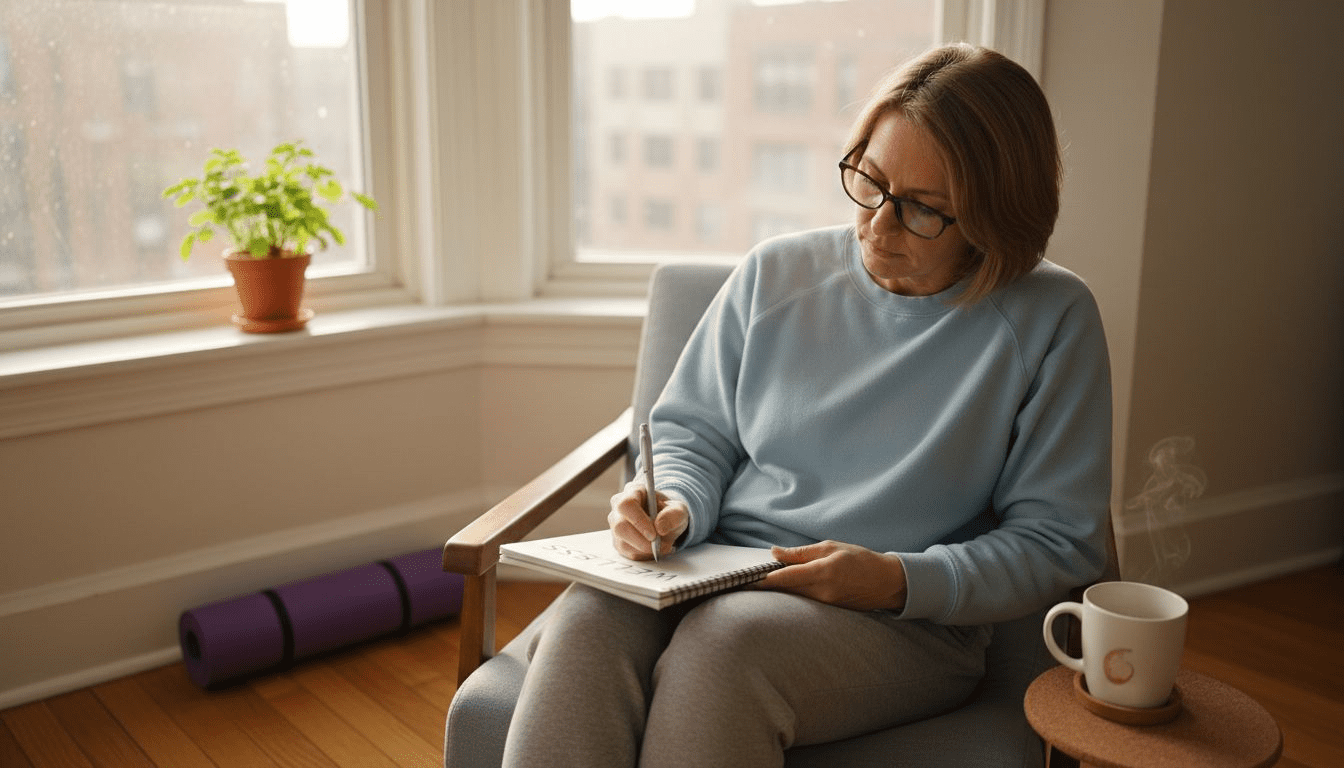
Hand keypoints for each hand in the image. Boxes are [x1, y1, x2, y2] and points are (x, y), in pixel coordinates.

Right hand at [607, 479, 688, 560]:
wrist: (666, 521)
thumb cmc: (669, 512)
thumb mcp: (679, 510)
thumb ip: (673, 515)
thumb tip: (660, 528)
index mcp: (633, 492)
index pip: (626, 505)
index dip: (638, 521)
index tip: (654, 534)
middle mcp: (619, 508)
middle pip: (620, 526)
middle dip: (641, 541)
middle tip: (660, 546)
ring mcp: (616, 525)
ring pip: (622, 542)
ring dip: (644, 549)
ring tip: (662, 547)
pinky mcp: (618, 541)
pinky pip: (626, 552)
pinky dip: (643, 554)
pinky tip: (654, 549)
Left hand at [756, 540, 907, 611]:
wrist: (888, 583)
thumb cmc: (861, 559)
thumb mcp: (831, 548)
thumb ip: (801, 553)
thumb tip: (775, 552)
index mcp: (823, 572)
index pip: (787, 577)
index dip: (765, 579)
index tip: (747, 579)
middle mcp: (823, 592)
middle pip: (787, 590)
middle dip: (768, 586)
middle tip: (746, 581)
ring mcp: (826, 604)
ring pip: (795, 597)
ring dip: (780, 590)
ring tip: (762, 584)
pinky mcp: (830, 611)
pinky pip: (806, 602)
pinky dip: (794, 595)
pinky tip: (786, 589)